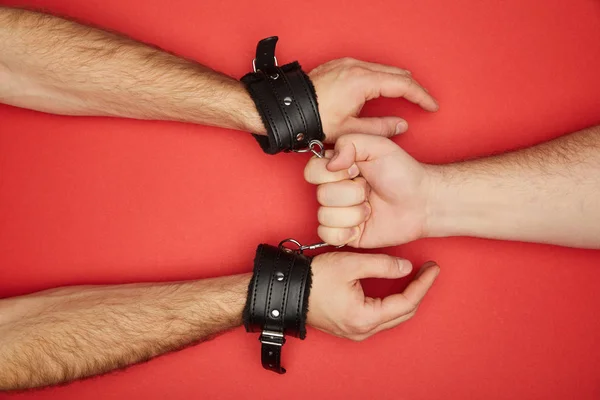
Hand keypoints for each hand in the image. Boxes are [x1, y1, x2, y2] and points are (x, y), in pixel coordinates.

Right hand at [304, 134, 432, 247]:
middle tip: (369, 190)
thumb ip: (349, 142)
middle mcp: (335, 190)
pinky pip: (328, 235)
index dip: (333, 173)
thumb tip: (330, 163)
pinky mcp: (345, 233)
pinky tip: (361, 226)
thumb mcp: (378, 146)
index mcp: (337, 168)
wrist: (422, 202)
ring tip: (370, 208)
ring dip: (353, 213)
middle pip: (321, 195)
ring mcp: (339, 213)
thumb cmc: (403, 173)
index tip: (356, 170)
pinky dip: (345, 231)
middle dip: (351, 193)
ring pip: (324, 216)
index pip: (312, 171)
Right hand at [307, 252, 439, 340]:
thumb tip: (406, 267)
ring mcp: (356, 331)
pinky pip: (380, 317)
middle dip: (418, 291)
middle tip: (427, 271)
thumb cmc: (314, 278)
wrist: (288, 290)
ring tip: (415, 277)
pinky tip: (395, 287)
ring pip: (392, 317)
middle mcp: (363, 330)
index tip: (433, 268)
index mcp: (366, 318)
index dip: (423, 284)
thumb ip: (382, 265)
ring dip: (406, 298)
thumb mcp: (351, 264)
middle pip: (403, 313)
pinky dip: (391, 303)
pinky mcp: (350, 326)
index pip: (407, 303)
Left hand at [308, 58, 438, 142]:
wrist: (285, 109)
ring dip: (396, 83)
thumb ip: (380, 128)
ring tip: (407, 98)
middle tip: (423, 103)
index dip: (421, 97)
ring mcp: (346, 63)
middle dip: (412, 88)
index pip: (403, 85)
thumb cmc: (313, 121)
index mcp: (362, 81)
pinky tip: (381, 91)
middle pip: (395, 73)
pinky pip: (367, 68)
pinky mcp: (338, 65)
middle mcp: (356, 67)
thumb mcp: (350, 131)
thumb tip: (401, 125)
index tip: (432, 106)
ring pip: (382, 69)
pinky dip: (380, 78)